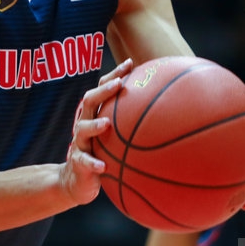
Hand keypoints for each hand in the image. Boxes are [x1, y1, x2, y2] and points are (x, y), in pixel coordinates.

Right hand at [60, 58, 133, 205]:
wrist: (78, 182)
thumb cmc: (102, 155)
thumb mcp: (115, 138)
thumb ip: (132, 124)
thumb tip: (167, 113)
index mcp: (96, 115)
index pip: (102, 88)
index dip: (114, 75)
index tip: (130, 63)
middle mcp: (85, 124)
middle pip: (89, 101)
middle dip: (104, 91)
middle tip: (118, 85)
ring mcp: (80, 143)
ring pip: (82, 129)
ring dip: (94, 126)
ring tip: (106, 125)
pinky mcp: (78, 163)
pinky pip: (84, 162)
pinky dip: (93, 163)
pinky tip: (103, 166)